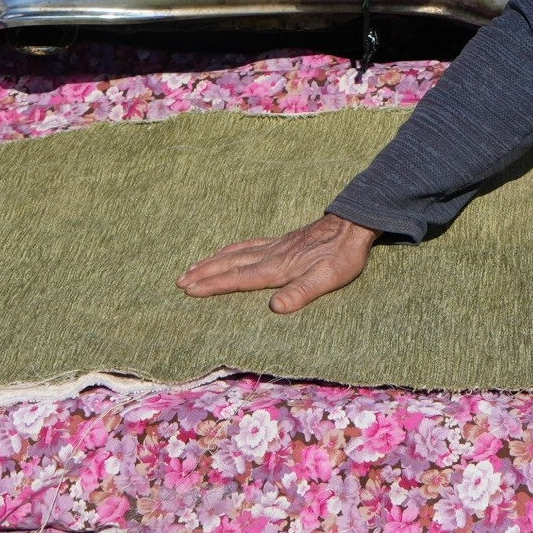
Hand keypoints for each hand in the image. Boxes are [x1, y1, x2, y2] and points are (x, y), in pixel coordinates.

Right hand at [180, 212, 375, 312]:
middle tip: (179, 280)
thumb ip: (301, 292)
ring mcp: (275, 246)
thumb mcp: (327, 279)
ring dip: (213, 261)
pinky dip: (230, 249)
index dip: (213, 285)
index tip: (189, 290)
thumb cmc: (342, 256)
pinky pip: (247, 245)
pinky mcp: (282, 241)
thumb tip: (275, 308)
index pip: (238, 278)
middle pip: (230, 264)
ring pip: (236, 252)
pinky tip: (228, 251)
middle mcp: (270, 255)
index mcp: (277, 268)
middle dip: (204, 273)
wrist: (353, 224)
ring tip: (193, 266)